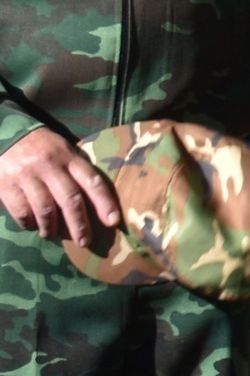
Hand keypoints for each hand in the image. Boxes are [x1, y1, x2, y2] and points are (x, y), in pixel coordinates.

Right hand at [0, 127, 120, 242]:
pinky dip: (29, 223)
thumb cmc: (41, 146)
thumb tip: (98, 202)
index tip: (113, 221)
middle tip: (84, 241)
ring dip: (51, 228)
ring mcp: (26, 175)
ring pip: (45, 209)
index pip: (91, 180)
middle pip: (69, 199)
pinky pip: (21, 211)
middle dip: (79, 224)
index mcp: (68, 156)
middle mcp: (49, 165)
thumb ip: (77, 171)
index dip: (104, 202)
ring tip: (52, 235)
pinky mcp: (5, 185)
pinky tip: (32, 225)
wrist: (4, 134)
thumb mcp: (63, 149)